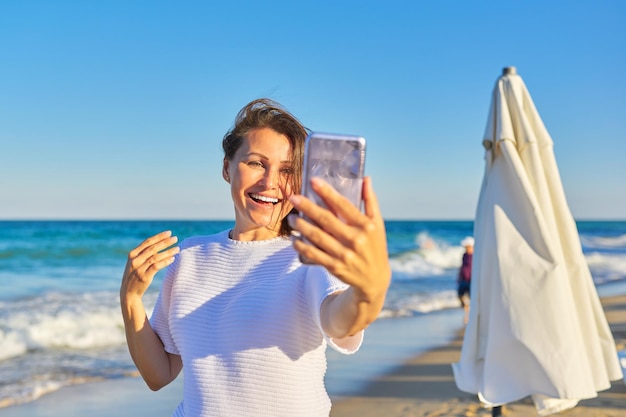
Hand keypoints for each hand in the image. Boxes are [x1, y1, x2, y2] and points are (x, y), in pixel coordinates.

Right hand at [120, 231, 179, 300]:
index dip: (159, 237)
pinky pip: (156, 267)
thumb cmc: (135, 275)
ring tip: (177, 248)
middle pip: (152, 248)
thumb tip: (160, 243)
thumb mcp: (136, 262)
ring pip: (156, 257)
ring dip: (168, 252)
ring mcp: (139, 268)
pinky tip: (172, 259)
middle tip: (175, 238)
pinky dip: (165, 262)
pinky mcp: (144, 277)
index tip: (169, 233)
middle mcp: (135, 260)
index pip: (147, 242)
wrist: (128, 292)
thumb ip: (145, 253)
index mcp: (132, 254)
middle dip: (165, 242)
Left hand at [289, 177, 390, 306]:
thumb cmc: (375, 246)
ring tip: (292, 217)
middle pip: (326, 220)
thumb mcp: (377, 223)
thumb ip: (370, 200)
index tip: (313, 181)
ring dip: (301, 226)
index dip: (327, 192)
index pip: (343, 205)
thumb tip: (366, 178)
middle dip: (307, 207)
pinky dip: (302, 246)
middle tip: (293, 197)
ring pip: (317, 237)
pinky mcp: (334, 266)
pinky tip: (294, 238)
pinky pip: (313, 254)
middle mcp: (355, 239)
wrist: (375, 279)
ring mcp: (344, 254)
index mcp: (365, 226)